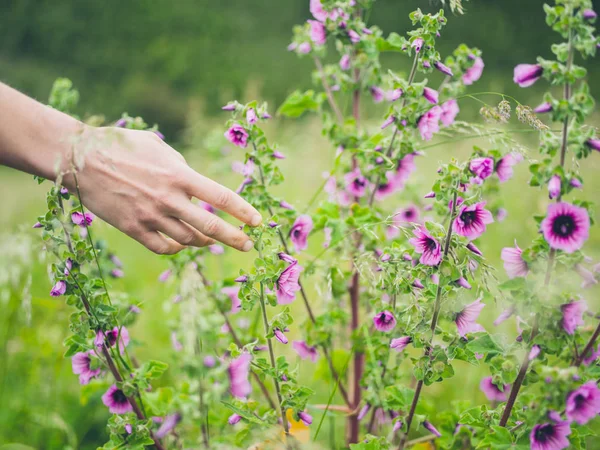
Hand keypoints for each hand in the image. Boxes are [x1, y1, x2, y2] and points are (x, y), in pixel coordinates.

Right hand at [63, 126, 261, 253]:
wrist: (81, 159)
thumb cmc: (122, 146)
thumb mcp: (159, 148)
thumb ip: (181, 167)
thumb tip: (194, 183)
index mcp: (179, 175)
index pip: (221, 196)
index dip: (243, 211)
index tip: (257, 221)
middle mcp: (169, 198)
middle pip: (210, 226)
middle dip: (234, 238)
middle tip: (248, 245)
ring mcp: (151, 216)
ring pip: (188, 240)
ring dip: (204, 242)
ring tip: (212, 241)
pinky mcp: (133, 229)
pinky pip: (162, 248)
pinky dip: (177, 249)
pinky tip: (181, 245)